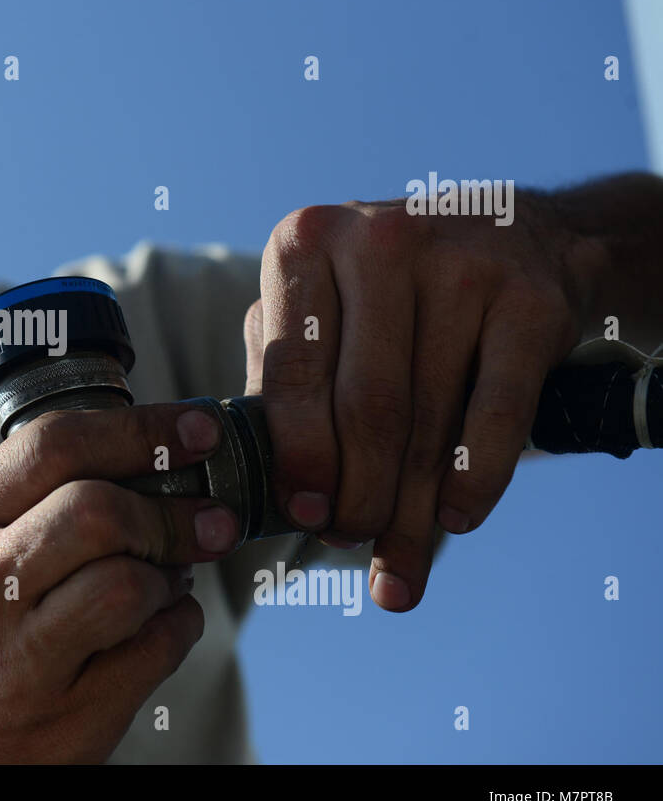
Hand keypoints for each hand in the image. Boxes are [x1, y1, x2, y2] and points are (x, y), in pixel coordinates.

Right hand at [0, 403, 239, 762]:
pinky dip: (180, 625)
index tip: (197, 431)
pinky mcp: (68, 717)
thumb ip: (39, 495)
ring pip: (129, 585)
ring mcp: (20, 658)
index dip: (141, 431)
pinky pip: (157, 649)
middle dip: (170, 514)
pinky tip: (160, 623)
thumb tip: (153, 455)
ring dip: (173, 575)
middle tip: (208, 519)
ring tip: (167, 577)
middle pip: (97, 513)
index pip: (53, 447)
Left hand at [243, 198, 587, 611]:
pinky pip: (497, 414)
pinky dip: (475, 478)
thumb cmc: (391, 295)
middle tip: (349, 539)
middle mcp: (378, 242)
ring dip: (411, 509)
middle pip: (363, 406)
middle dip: (355, 493)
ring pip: (427, 421)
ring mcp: (461, 264)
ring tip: (397, 563)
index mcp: (305, 245)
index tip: (299, 518)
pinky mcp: (530, 301)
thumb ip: (282, 386)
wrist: (520, 236)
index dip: (297, 458)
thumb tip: (271, 496)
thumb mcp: (321, 310)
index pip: (293, 374)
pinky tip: (458, 519)